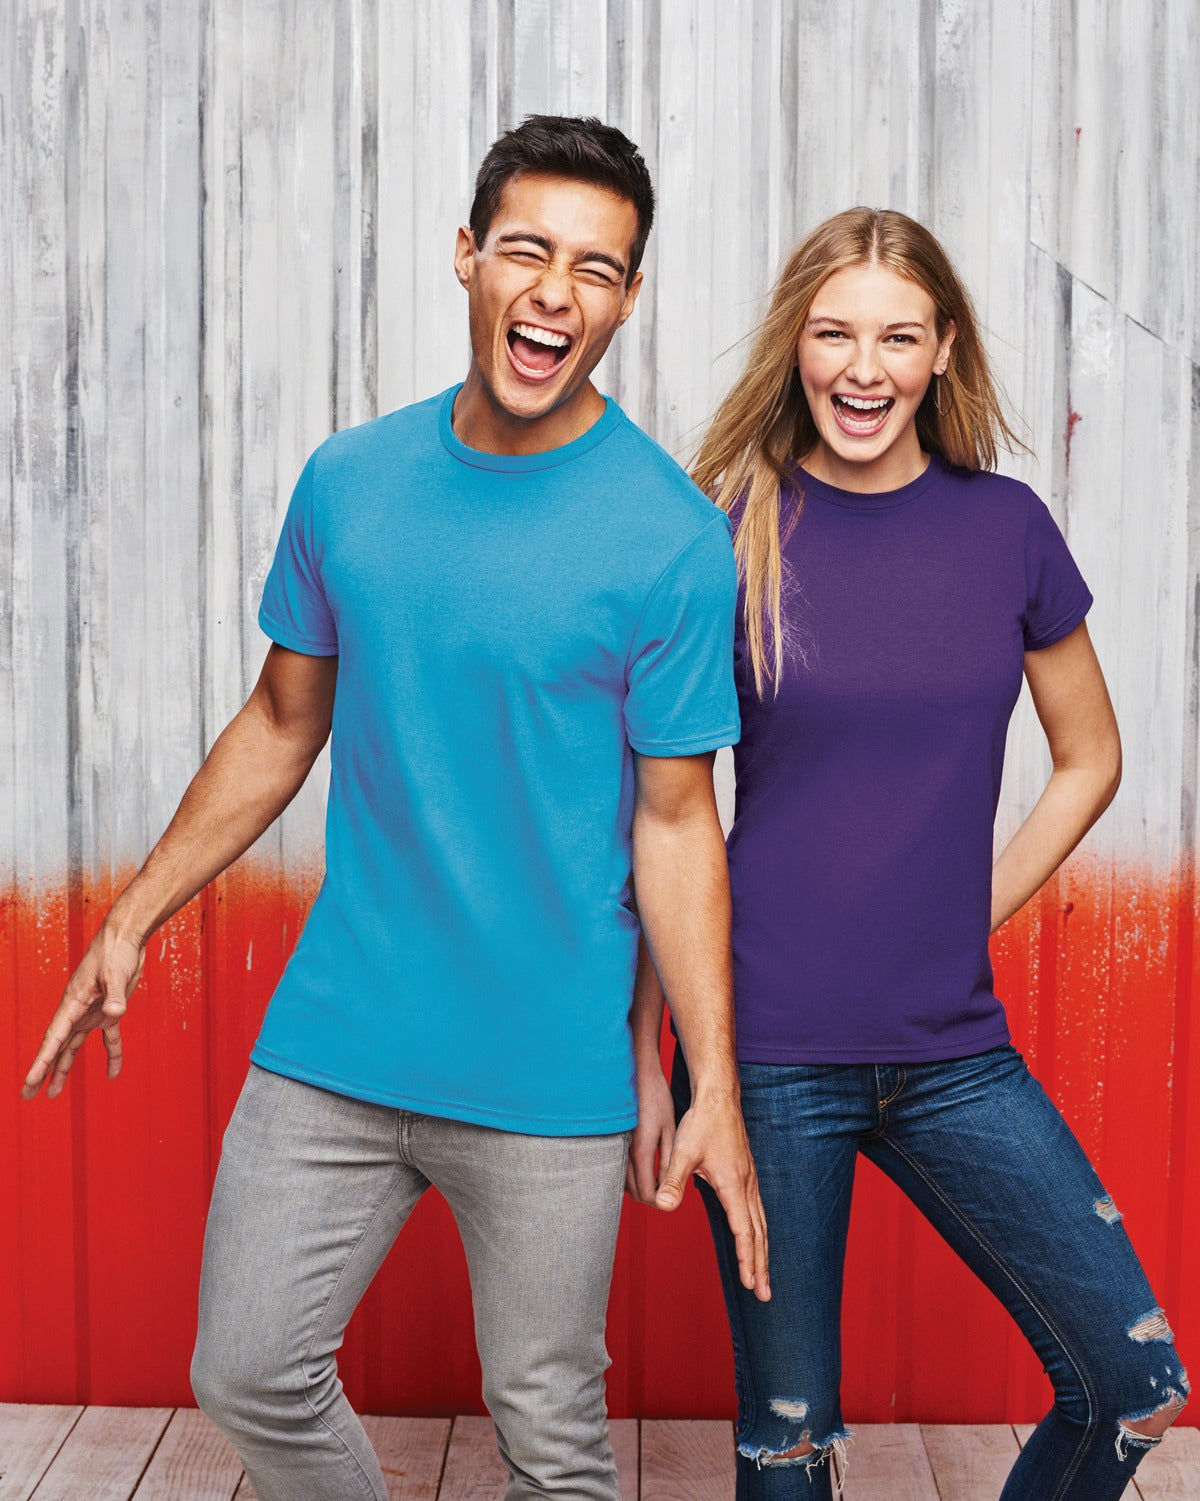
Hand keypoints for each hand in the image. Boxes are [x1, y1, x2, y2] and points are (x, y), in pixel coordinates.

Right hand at [22, 924, 145, 1098]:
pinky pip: (109, 1038)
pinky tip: (113, 1073)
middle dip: (43, 1072)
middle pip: (57, 1047)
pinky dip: (112, 1054)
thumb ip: (114, 995)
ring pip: (75, 1046)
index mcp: (73, 1003)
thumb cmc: (115, 951)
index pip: (54, 1039)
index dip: (42, 1062)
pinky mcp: (110, 1009)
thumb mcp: (114, 973)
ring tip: (54, 1092)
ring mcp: (93, 1011)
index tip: (30, 1082)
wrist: (126, 937)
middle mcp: (78, 1011)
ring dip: (65, 1068)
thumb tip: (115, 1012)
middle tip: (28, 1095)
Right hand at [626, 1064, 675, 1203]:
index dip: (660, 1200)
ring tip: (655, 1177)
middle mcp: (623, 1154)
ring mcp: (614, 1148)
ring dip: (639, 1186)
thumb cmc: (656, 1099)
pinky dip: (630, 1175)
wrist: (636, 1075)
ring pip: (624, 1183)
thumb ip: (668, 1160)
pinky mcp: (609, 1141)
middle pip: (634, 1193)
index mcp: (640, 1152)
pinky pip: (618, 1170)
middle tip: (666, 1188)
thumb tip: (668, 1186)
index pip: (647, 1193)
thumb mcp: (670, 1130)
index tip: (670, 1193)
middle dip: (651, 1196)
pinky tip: (642, 1166)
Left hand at [655, 1090, 769, 1300]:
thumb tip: (665, 1208)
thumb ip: (674, 1180)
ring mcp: (749, 1180)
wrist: (719, 1097)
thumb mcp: (683, 1151)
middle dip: (761, 1265)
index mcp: (734, 1186)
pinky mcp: (746, 1174)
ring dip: (762, 1251)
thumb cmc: (702, 1123)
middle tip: (764, 1294)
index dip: (747, 1259)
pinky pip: (757, 1210)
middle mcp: (747, 1186)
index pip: (744, 1231)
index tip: (750, 1284)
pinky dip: (759, 1231)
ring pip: (761, 1223)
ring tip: (763, 1275)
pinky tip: (755, 1237)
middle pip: (759, 1233)